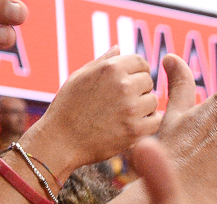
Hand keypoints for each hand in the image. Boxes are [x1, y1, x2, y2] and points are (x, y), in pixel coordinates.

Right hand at [23, 47, 160, 176]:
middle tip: (125, 101)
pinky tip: (134, 125)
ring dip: (144, 107)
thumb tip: (119, 49)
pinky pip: (155, 121)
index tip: (131, 81)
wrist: (61, 140)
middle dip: (140, 89)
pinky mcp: (135, 131)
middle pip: (148, 81)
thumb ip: (103, 62)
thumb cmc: (67, 107)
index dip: (138, 71)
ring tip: (126, 114)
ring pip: (153, 102)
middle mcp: (124, 85)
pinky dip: (148, 123)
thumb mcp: (80, 76)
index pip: (141, 62)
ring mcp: (131, 109)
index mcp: (111, 68)